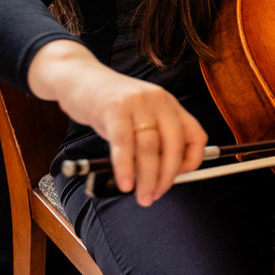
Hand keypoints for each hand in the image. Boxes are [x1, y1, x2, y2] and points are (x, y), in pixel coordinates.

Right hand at [28, 41, 206, 206]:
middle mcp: (158, 101)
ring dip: (147, 178)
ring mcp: (137, 103)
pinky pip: (124, 144)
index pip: (195, 134)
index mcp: (170, 105)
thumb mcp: (139, 118)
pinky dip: (125, 168)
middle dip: (167, 176)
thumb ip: (152, 141)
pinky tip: (125, 183)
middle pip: (174, 144)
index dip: (193, 159)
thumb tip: (160, 177)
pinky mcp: (114, 108)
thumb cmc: (109, 106)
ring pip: (150, 147)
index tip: (181, 177)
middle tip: (155, 195)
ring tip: (141, 196)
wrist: (79, 78)